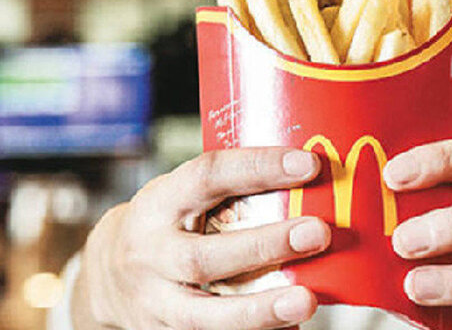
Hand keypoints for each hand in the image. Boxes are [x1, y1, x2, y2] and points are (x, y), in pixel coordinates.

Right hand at [73, 148, 331, 329]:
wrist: (106, 276)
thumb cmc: (166, 225)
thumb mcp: (181, 196)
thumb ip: (232, 190)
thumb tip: (314, 179)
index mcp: (159, 203)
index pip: (207, 176)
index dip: (259, 168)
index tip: (308, 165)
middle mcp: (151, 254)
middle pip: (204, 256)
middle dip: (264, 245)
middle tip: (317, 233)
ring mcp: (155, 302)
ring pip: (204, 314)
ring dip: (260, 309)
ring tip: (306, 300)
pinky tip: (289, 326)